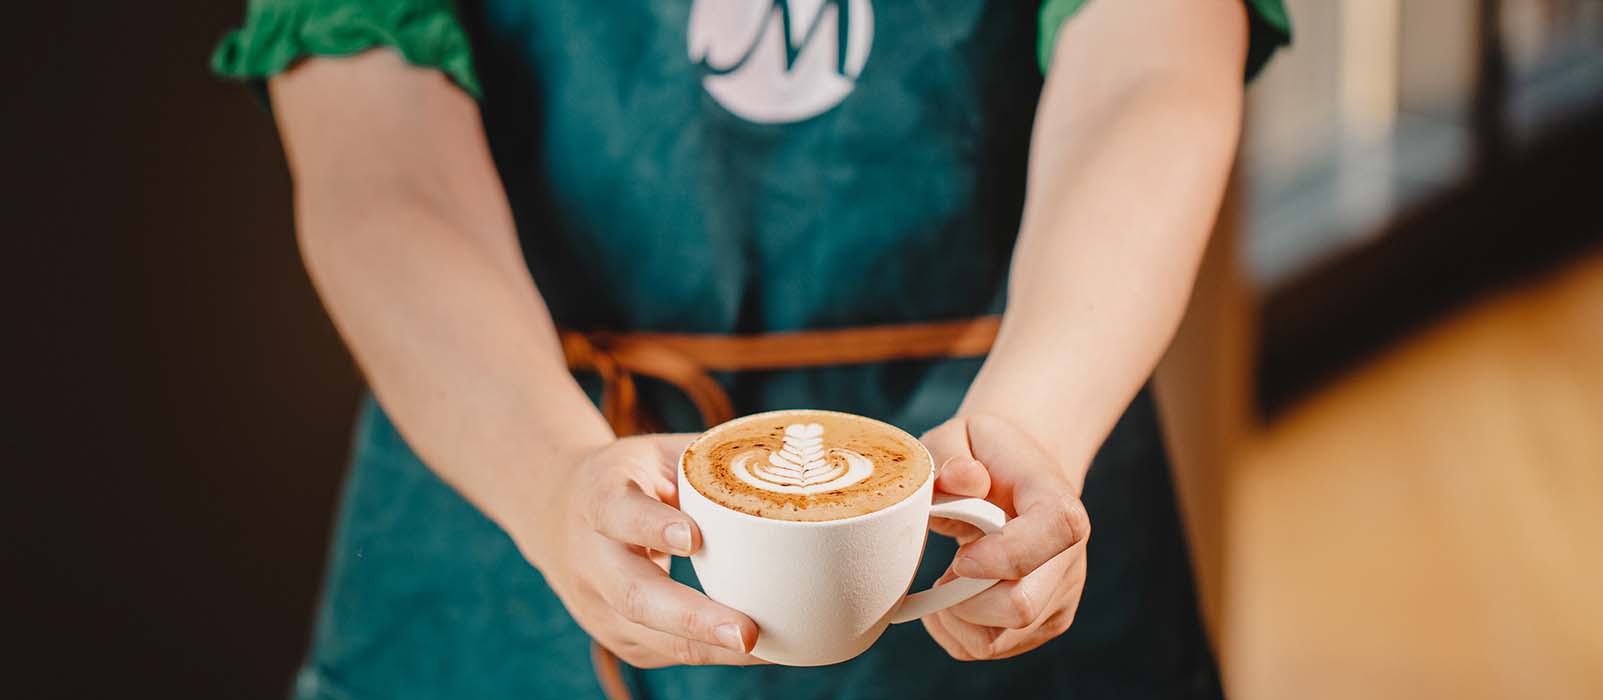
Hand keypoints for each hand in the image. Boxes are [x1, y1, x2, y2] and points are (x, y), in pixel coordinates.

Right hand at [513, 434, 766, 667]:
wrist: (556, 511)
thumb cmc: (629, 477)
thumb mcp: (657, 452)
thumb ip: (710, 458)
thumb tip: (788, 460)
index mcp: (599, 496)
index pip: (618, 512)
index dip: (653, 526)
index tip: (695, 539)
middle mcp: (590, 556)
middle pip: (633, 594)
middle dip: (692, 618)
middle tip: (747, 632)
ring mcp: (596, 603)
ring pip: (648, 635)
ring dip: (708, 647)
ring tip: (765, 650)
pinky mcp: (613, 633)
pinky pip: (661, 652)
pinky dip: (708, 655)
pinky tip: (753, 654)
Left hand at [919, 414, 1091, 659]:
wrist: (1016, 478)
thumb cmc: (984, 456)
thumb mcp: (961, 434)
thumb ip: (950, 452)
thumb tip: (962, 480)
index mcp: (1059, 502)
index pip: (1055, 531)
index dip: (1002, 553)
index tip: (959, 556)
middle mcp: (1070, 558)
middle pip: (1020, 605)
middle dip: (963, 597)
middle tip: (946, 568)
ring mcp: (1059, 598)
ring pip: (997, 639)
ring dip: (954, 617)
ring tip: (948, 579)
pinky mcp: (1041, 624)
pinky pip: (987, 648)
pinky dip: (955, 632)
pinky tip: (952, 597)